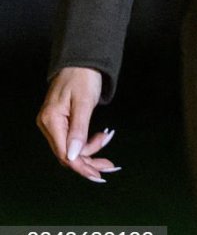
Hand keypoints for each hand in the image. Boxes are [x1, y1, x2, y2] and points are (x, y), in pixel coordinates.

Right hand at [37, 67, 119, 182]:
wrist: (82, 60)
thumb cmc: (83, 76)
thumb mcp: (85, 101)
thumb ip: (79, 129)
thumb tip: (73, 157)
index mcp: (51, 121)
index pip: (64, 154)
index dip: (81, 166)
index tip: (99, 174)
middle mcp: (48, 125)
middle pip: (68, 154)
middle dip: (89, 161)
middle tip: (109, 166)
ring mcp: (54, 124)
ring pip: (71, 149)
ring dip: (90, 151)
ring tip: (107, 144)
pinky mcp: (61, 122)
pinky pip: (73, 139)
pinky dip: (87, 142)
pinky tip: (100, 138)